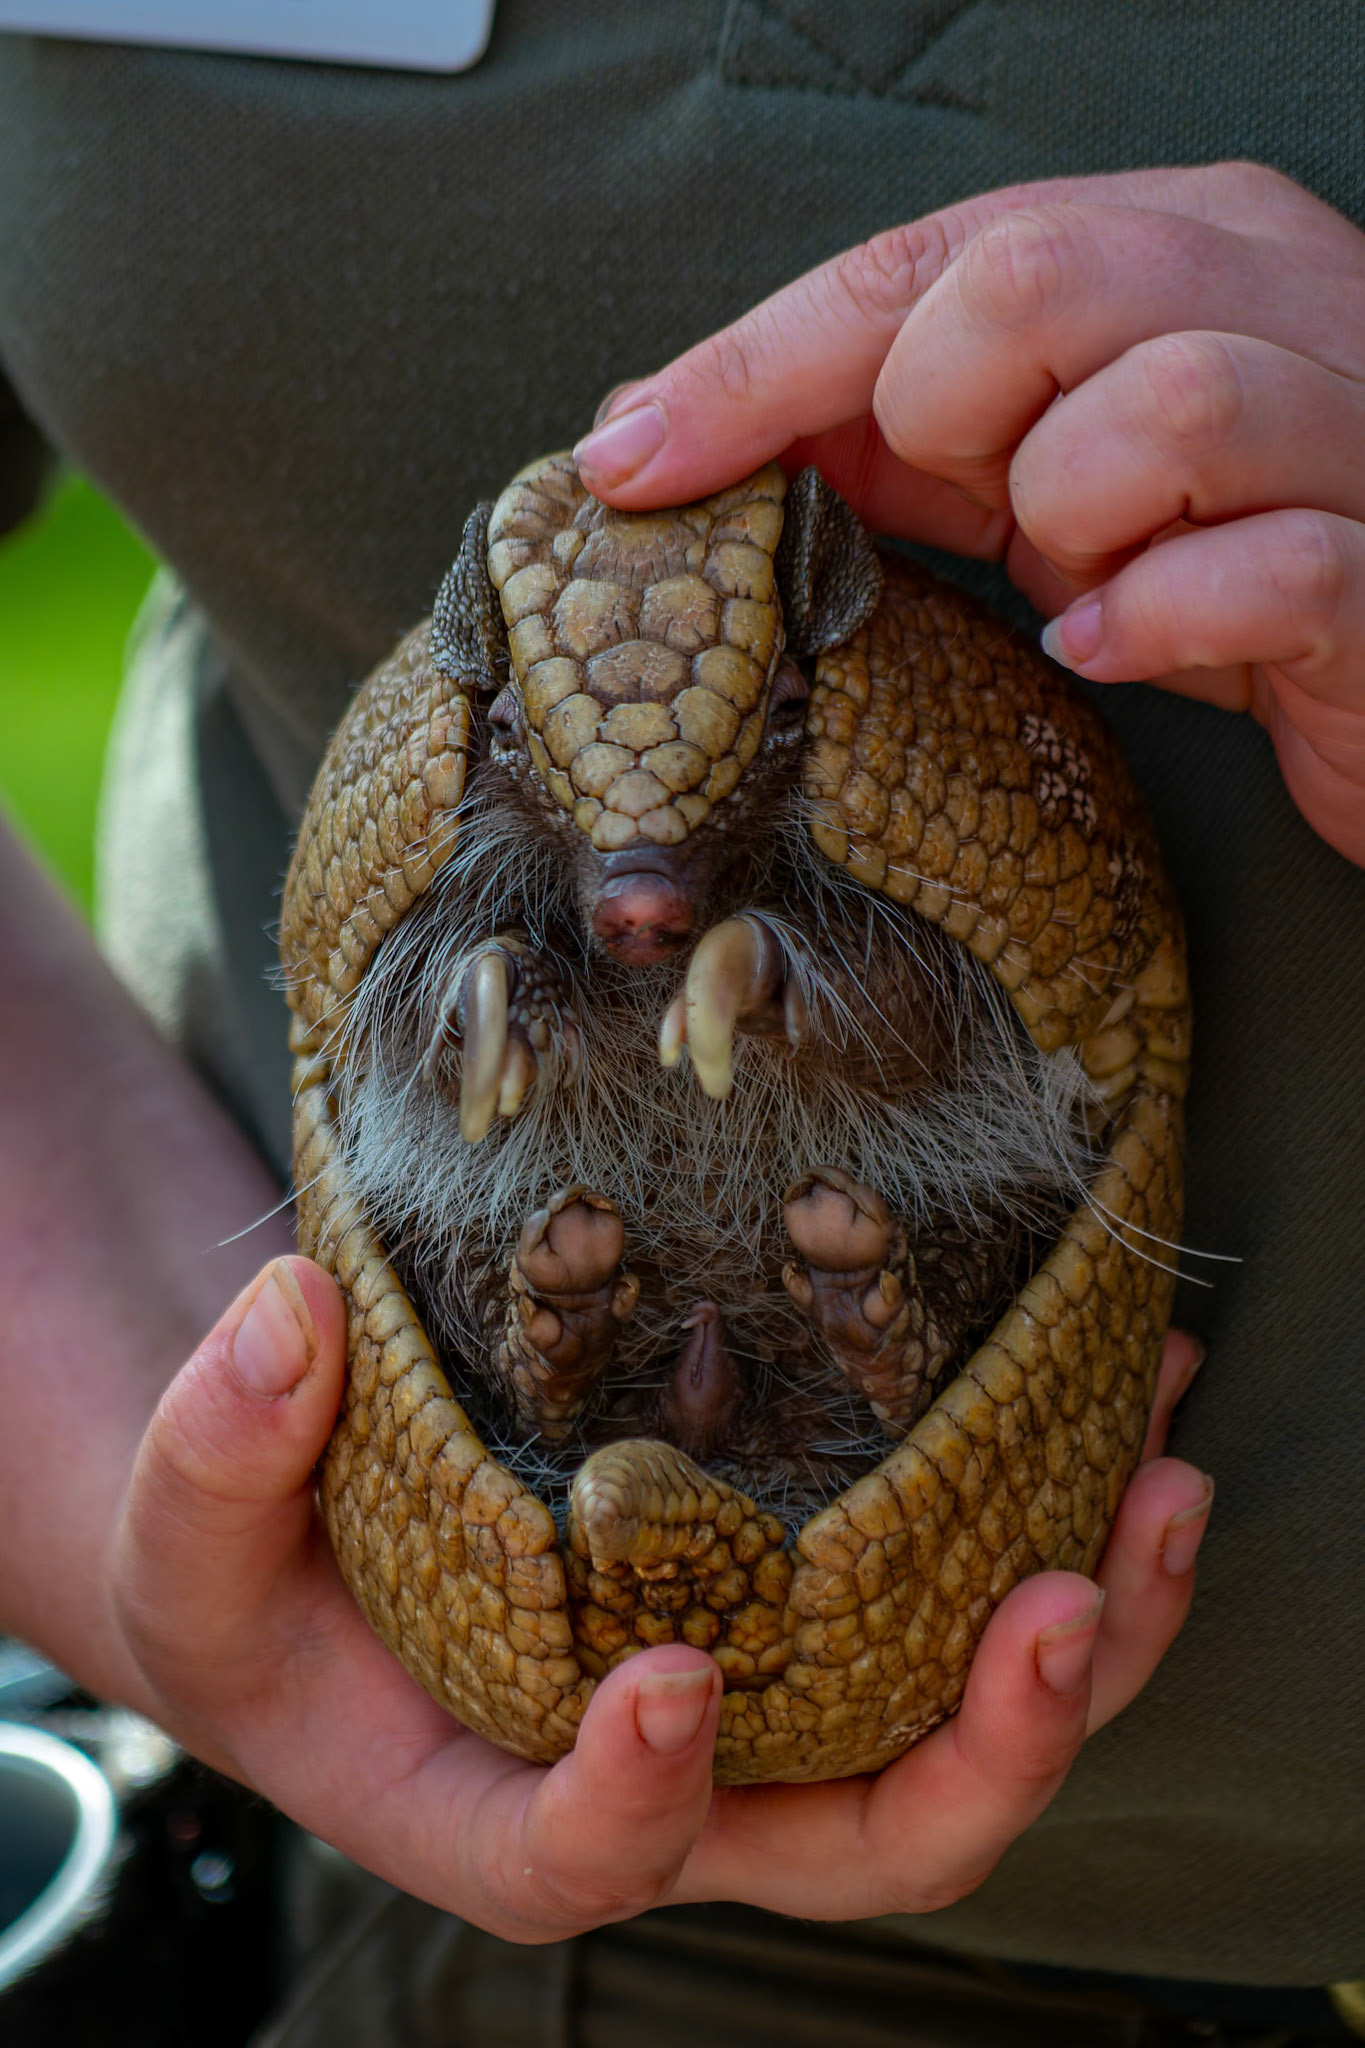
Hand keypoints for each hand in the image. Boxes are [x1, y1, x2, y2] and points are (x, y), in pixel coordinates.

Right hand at [112, 1255, 1209, 1935]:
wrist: (329, 1542)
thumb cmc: (254, 1569)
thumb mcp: (189, 1530)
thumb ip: (215, 1449)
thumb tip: (285, 1319)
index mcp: (500, 1804)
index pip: (584, 1861)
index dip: (637, 1802)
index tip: (673, 1676)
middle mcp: (669, 1782)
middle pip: (857, 1844)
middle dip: (980, 1755)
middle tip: (1058, 1608)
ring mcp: (770, 1704)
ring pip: (958, 1737)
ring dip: (1087, 1634)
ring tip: (1161, 1480)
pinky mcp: (823, 1608)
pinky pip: (966, 1601)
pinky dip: (1063, 1518)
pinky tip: (1124, 1401)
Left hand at [574, 162, 1364, 866]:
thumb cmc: (1225, 564)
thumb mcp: (1050, 482)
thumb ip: (907, 440)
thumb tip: (685, 431)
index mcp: (1179, 245)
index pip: (930, 257)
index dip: (760, 360)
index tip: (632, 456)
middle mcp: (1275, 298)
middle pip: (1041, 281)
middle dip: (949, 416)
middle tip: (980, 507)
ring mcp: (1348, 429)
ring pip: (1171, 404)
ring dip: (1073, 516)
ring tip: (1085, 580)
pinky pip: (1270, 566)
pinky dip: (1162, 617)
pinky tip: (1119, 644)